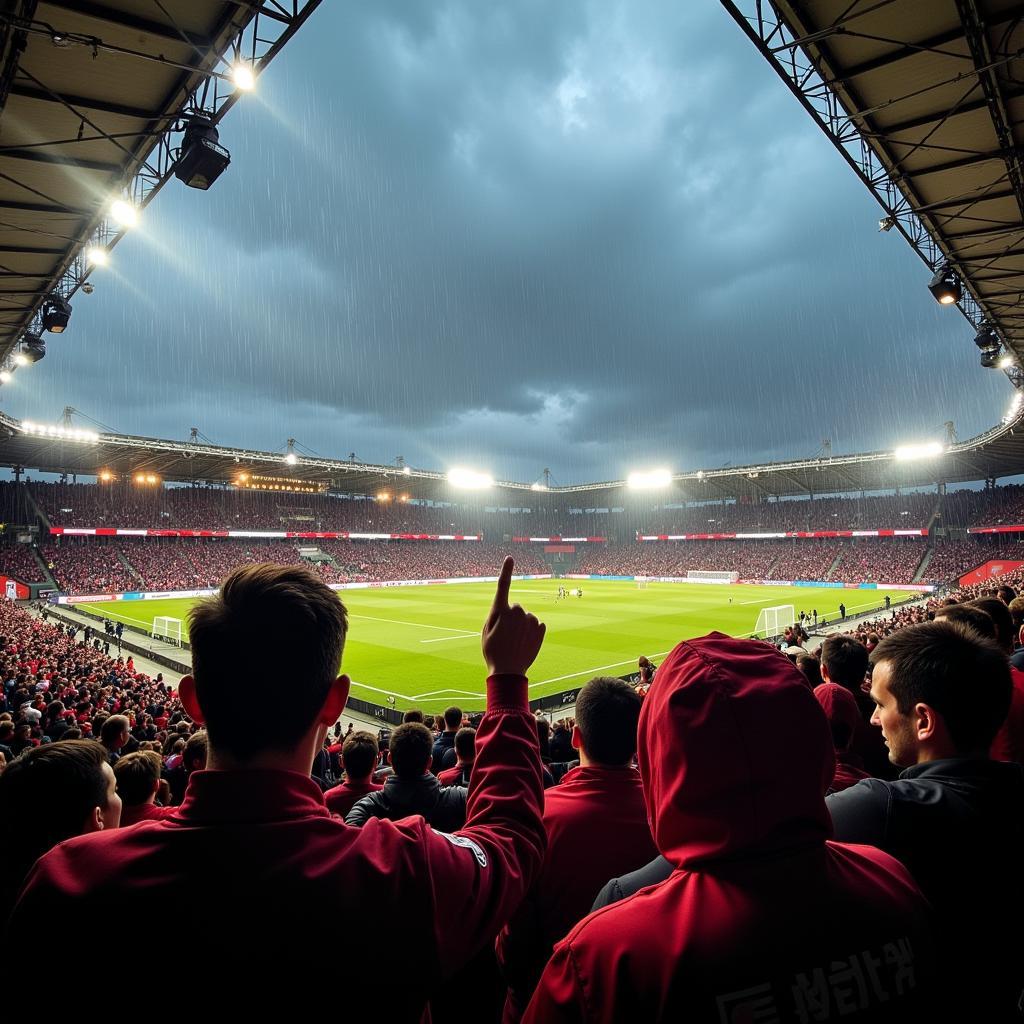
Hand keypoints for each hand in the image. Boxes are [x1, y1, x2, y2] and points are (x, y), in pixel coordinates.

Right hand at [482, 557, 545, 676]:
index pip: (503, 586)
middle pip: (515, 608)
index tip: (510, 558)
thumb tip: (510, 608)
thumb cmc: (493, 651)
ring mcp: (531, 619)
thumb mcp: (486, 630)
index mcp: (500, 610)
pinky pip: (536, 625)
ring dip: (522, 626)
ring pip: (526, 617)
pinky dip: (532, 632)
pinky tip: (525, 643)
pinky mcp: (541, 628)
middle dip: (511, 617)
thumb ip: (496, 615)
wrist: (508, 671)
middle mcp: (517, 611)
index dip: (506, 571)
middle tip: (505, 634)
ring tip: (515, 641)